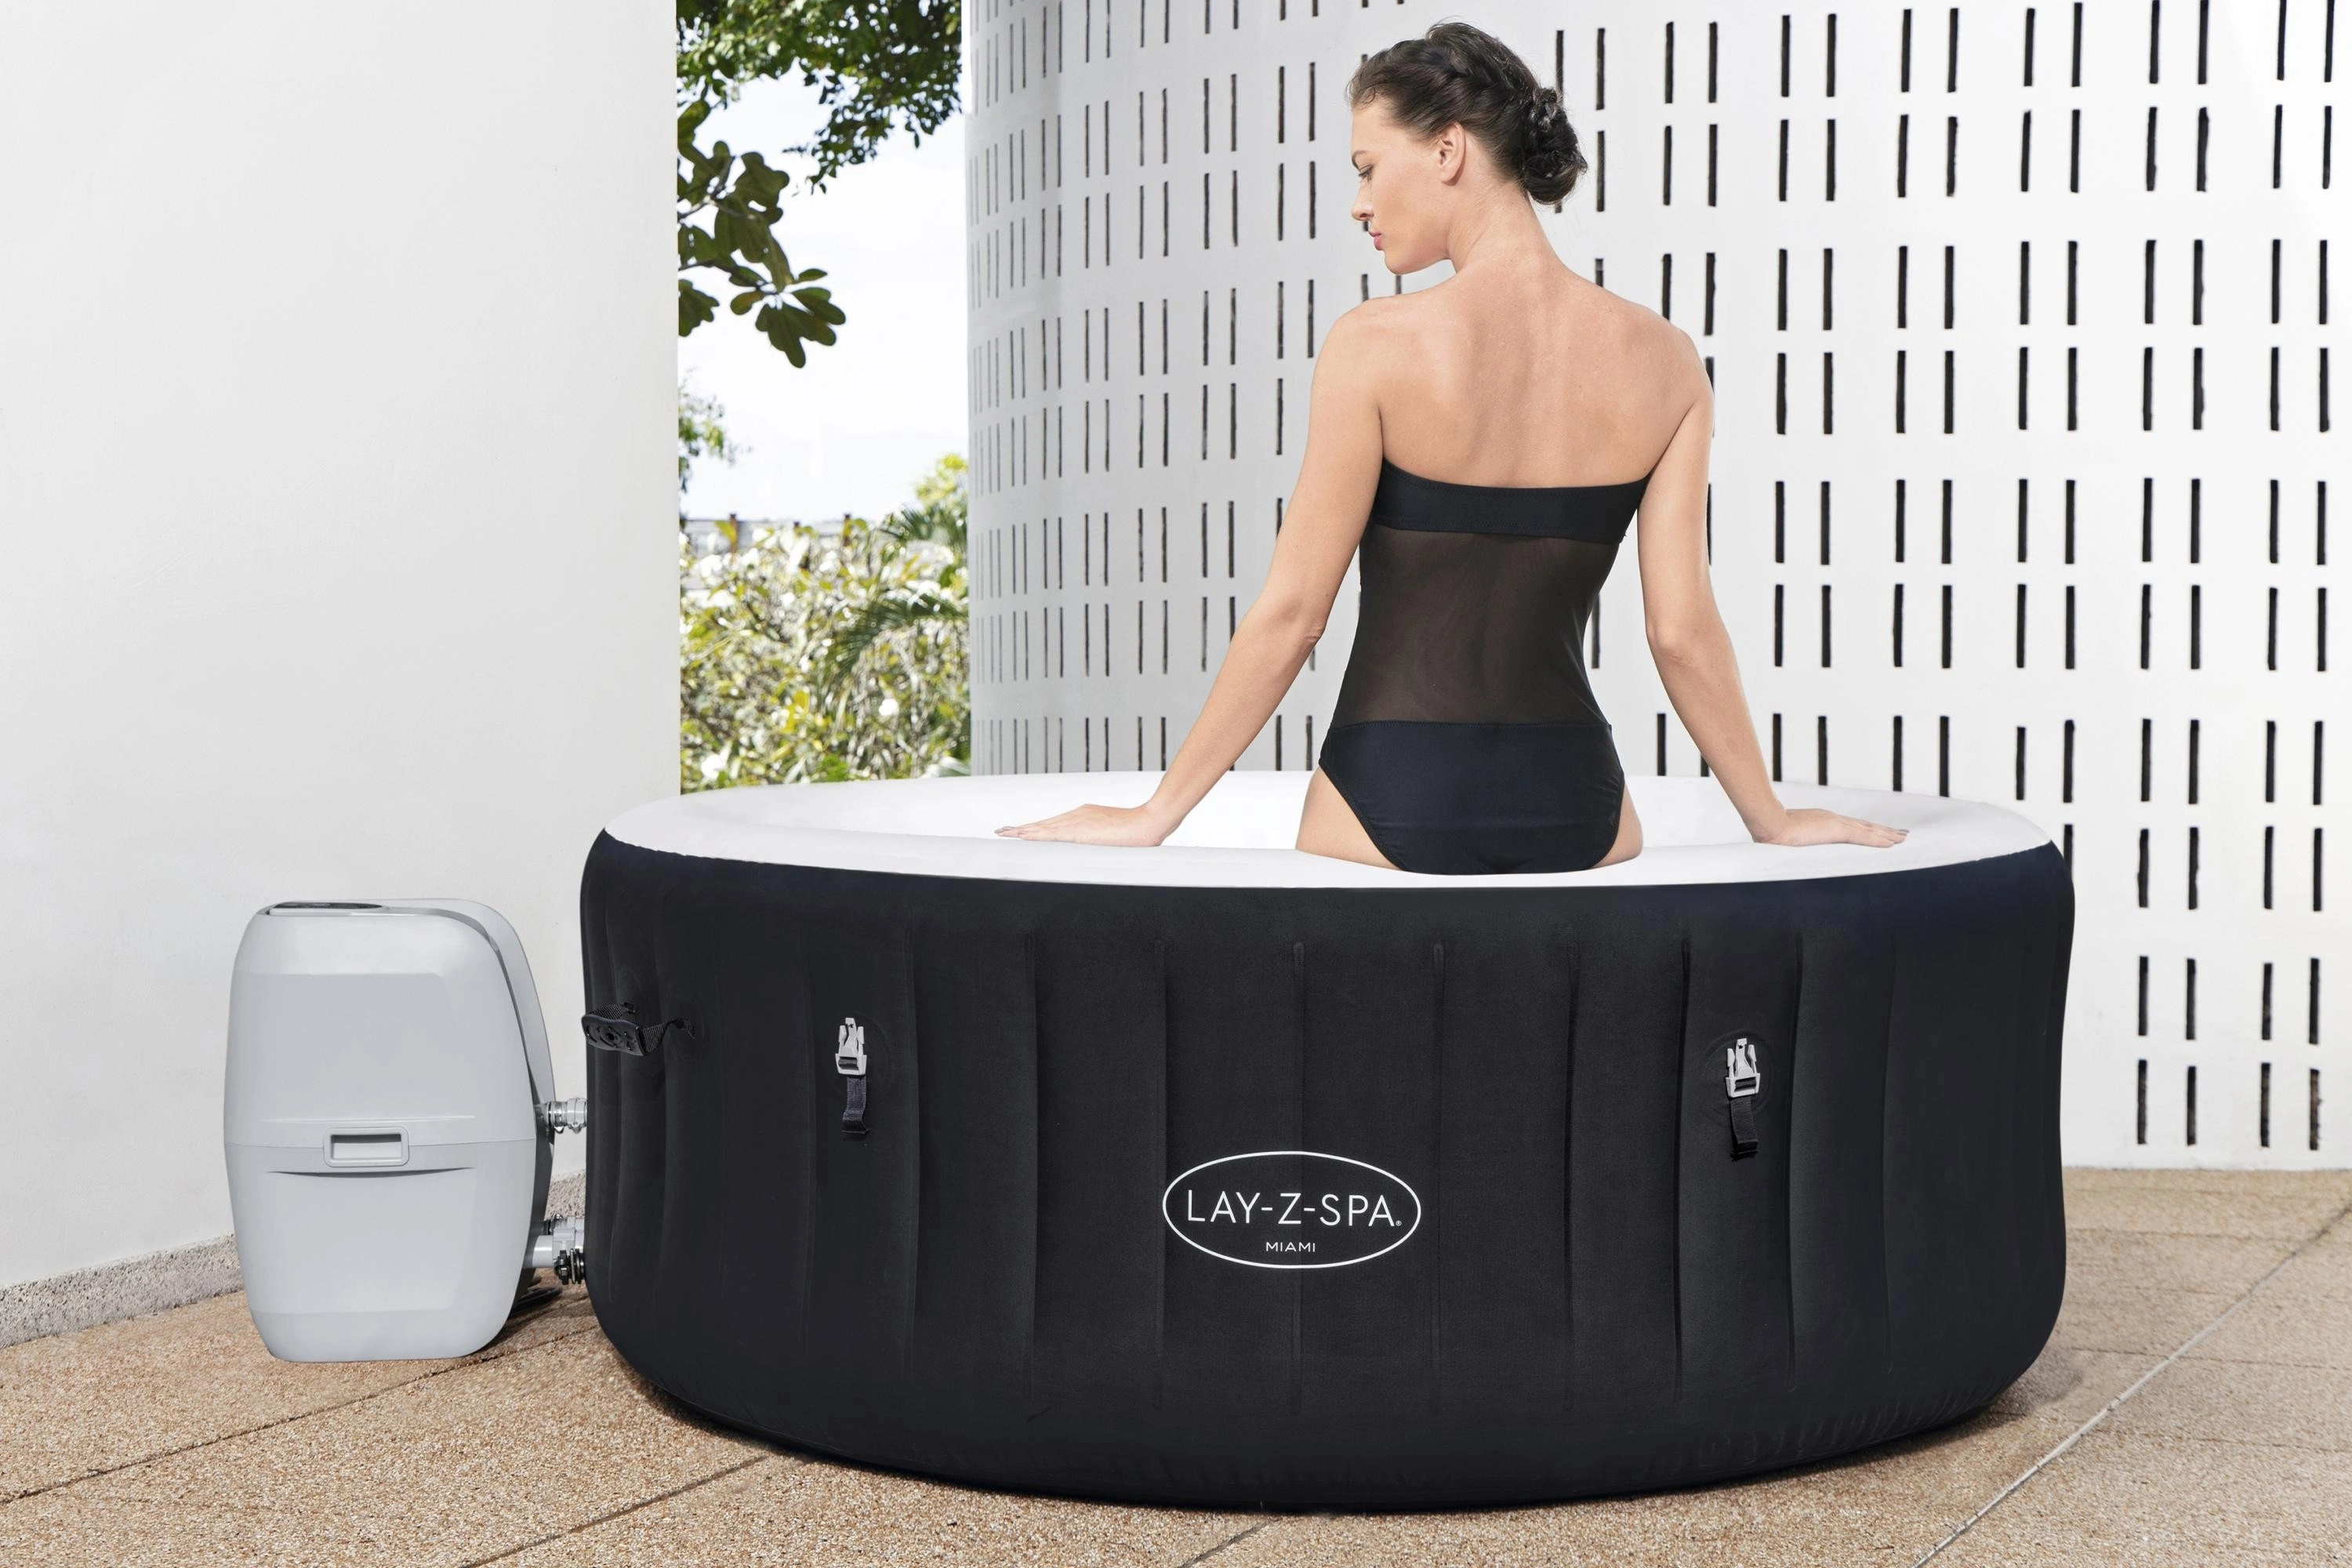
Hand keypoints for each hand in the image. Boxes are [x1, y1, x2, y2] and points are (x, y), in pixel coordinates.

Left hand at [993, 801, 1175, 847]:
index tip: (1021, 830)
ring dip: (1023, 831)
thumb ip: (1104, 838)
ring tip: (1005, 833)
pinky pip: (1051, 834)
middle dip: (1022, 828)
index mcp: (1085, 814)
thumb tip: (1102, 844)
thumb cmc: (1139, 830)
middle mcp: (1077, 814)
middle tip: (1001, 830)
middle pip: (1044, 823)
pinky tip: (1022, 836)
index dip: (1036, 827)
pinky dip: (1034, 834)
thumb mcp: (1115, 834)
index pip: (1055, 823)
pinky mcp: (1080, 831)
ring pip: (1043, 827)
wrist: (1149, 822)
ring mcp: (1077, 820)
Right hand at [1748, 807, 1907, 848]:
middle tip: (1902, 834)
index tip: (1879, 831)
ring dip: (1887, 835)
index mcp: (1822, 821)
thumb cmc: (1771, 830)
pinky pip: (1865, 837)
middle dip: (1883, 831)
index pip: (1850, 826)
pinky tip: (1892, 843)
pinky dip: (1880, 839)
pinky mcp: (1837, 831)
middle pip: (1864, 826)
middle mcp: (1833, 820)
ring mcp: (1836, 824)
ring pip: (1869, 830)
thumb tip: (1781, 847)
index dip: (1866, 829)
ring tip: (1903, 838)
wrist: (1769, 824)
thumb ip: (1789, 839)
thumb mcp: (1783, 836)